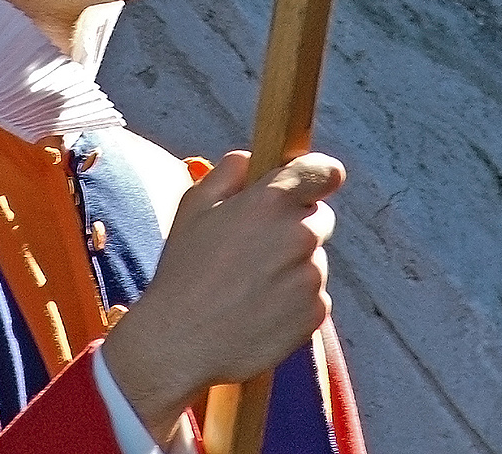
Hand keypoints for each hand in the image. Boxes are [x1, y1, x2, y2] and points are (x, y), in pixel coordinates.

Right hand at [100, 150, 343, 441]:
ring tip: (250, 286)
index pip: (321, 172)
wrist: (180, 341)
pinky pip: (314, 297)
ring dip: (293, 266)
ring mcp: (311, 276)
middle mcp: (299, 235)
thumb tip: (252, 160)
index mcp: (270, 201)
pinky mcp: (315, 313)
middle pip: (318, 218)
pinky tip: (259, 309)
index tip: (319, 180)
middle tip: (256, 248)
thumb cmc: (183, 271)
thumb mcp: (193, 207)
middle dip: (295, 226)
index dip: (321, 174)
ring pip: (314, 260)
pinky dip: (294, 301)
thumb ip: (228, 172)